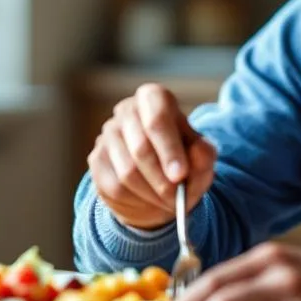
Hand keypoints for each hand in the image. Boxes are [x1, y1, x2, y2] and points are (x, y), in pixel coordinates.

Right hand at [89, 83, 217, 229]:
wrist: (157, 181)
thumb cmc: (182, 161)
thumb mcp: (201, 158)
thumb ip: (204, 154)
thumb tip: (201, 152)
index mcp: (154, 98)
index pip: (157, 118)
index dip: (169, 148)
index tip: (180, 175)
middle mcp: (127, 110)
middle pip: (141, 148)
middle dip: (162, 179)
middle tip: (177, 197)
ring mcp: (108, 134)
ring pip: (127, 172)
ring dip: (152, 193)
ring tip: (169, 202)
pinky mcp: (97, 159)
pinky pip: (115, 187)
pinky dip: (137, 201)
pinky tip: (150, 202)